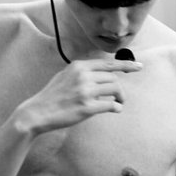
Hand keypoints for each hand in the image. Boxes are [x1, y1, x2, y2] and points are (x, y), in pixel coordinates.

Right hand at [19, 58, 142, 133]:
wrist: (38, 112)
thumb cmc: (52, 96)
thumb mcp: (65, 75)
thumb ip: (82, 71)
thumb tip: (101, 72)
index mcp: (79, 66)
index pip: (108, 63)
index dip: (125, 65)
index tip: (137, 67)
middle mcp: (83, 76)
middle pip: (113, 78)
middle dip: (120, 89)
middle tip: (120, 97)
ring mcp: (85, 91)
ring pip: (115, 89)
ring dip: (120, 97)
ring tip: (117, 103)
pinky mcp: (87, 107)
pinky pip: (111, 105)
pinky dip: (116, 107)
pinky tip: (114, 109)